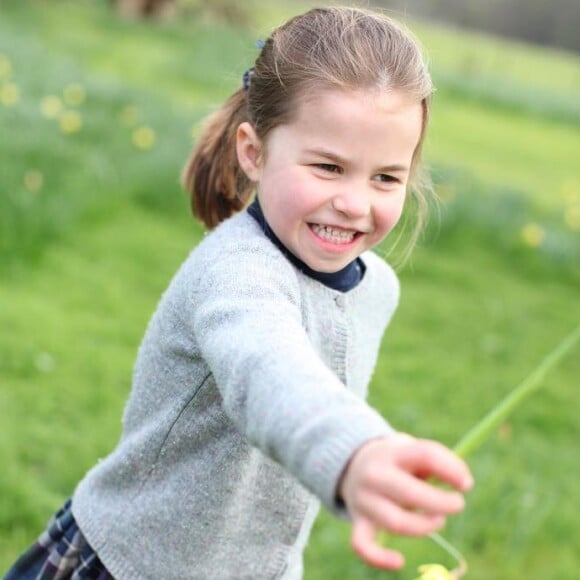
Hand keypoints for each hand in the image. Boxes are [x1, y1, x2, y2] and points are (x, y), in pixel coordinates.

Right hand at [338, 433, 472, 569]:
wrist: (354, 463)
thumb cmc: (398, 461)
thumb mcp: (412, 451)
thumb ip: (436, 462)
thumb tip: (463, 482)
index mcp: (393, 452)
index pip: (425, 455)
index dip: (451, 470)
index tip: (466, 484)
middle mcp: (375, 474)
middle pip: (410, 493)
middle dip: (441, 504)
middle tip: (458, 504)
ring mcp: (364, 499)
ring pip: (396, 523)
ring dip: (424, 527)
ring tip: (438, 521)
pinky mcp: (358, 521)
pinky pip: (362, 545)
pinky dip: (379, 558)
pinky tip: (399, 561)